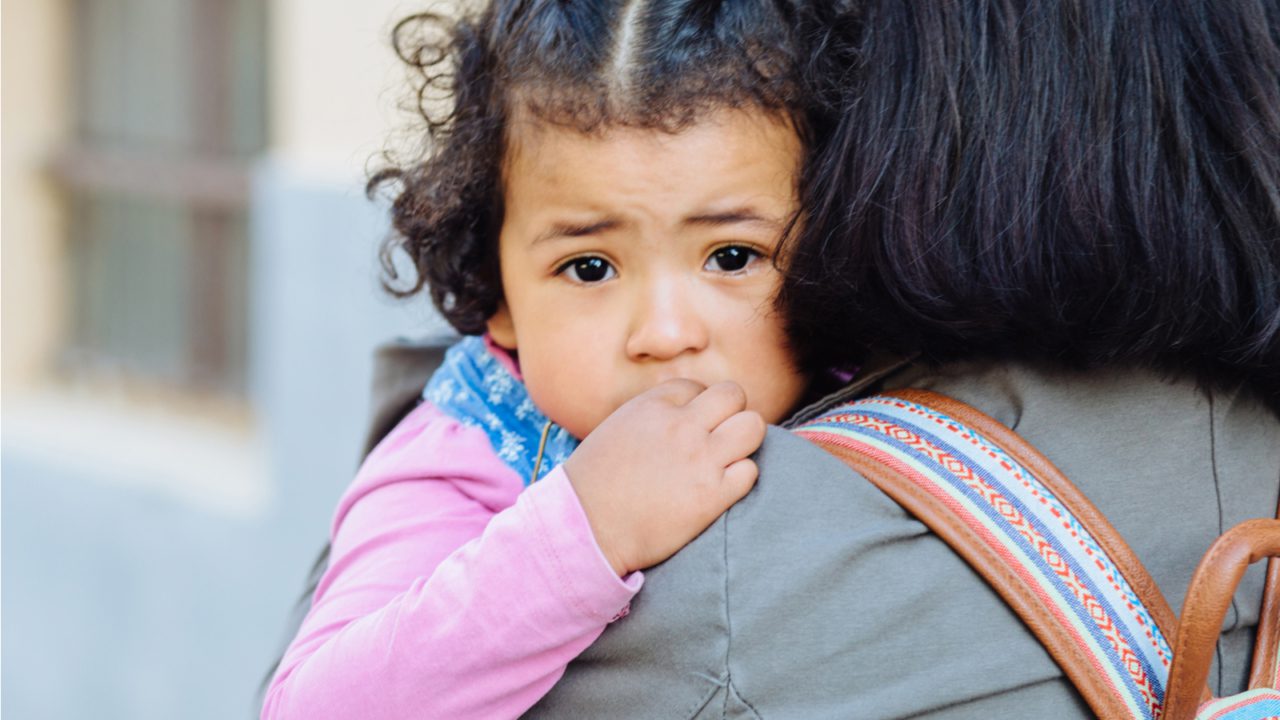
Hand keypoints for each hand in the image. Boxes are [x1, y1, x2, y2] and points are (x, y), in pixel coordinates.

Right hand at [563, 379, 765, 575]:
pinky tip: (721, 489)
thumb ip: (651, 416)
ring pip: (753, 426)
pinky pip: (750, 471)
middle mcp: (681, 425)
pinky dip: (740, 479)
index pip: (696, 386)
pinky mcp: (712, 495)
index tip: (688, 428)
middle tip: (718, 437)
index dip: (697, 407)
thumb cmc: (593, 484)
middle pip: (733, 395)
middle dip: (731, 413)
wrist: (587, 528)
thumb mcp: (616, 429)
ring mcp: (700, 459)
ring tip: (727, 459)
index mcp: (652, 406)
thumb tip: (678, 414)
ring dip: (744, 441)